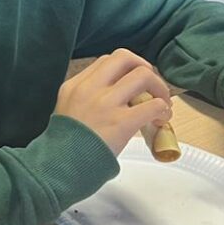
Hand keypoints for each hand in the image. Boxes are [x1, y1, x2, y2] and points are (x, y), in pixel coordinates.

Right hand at [55, 49, 172, 154]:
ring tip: (162, 104)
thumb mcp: (66, 111)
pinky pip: (154, 105)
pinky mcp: (121, 122)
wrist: (60, 167)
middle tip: (151, 86)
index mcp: (75, 85)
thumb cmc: (64, 145)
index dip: (126, 68)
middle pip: (125, 58)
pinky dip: (163, 110)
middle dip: (144, 68)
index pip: (106, 61)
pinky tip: (161, 120)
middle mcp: (90, 89)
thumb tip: (116, 99)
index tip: (133, 83)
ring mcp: (106, 104)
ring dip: (159, 88)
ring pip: (144, 76)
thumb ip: (85, 99)